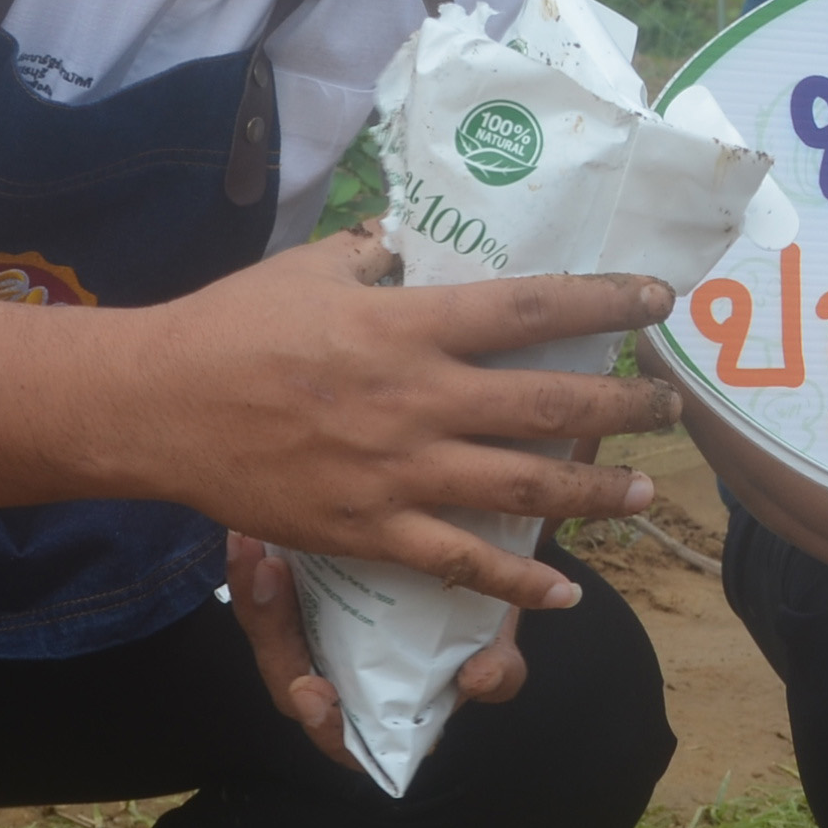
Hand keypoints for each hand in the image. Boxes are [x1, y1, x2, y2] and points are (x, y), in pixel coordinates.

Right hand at [145, 226, 677, 612]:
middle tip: (670, 408)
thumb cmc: (231, 326)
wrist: (157, 406)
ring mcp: (396, 472)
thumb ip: (373, 255)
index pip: (529, 306)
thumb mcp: (310, 268)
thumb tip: (412, 235)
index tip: (657, 299)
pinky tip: (565, 592)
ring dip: (594, 492)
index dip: (603, 302)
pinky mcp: (367, 530)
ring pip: (522, 488)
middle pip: (547, 403)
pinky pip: (459, 564)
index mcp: (407, 325)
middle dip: (622, 407)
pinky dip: (517, 582)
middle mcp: (417, 398)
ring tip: (643, 492)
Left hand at [227, 531, 525, 765]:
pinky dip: (250, 571)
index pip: (343, 739)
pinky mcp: (298, 603)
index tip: (316, 693)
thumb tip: (478, 679)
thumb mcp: (496, 645)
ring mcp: (315, 643)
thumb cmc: (482, 616)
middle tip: (268, 584)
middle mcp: (341, 685)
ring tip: (254, 552)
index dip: (325, 723)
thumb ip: (497, 670)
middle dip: (272, 635)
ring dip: (254, 597)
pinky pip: (262, 599)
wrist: (475, 555)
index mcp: (382, 715)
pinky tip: (246, 537)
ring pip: (270, 638)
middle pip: (289, 682)